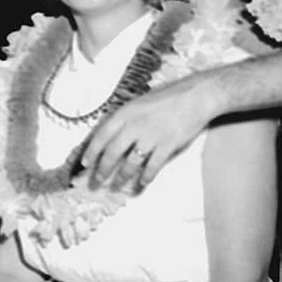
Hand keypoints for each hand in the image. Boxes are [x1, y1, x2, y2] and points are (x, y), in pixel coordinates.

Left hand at [80, 77, 219, 191]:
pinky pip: (152, 166)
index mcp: (126, 112)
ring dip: (122, 176)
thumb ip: (127, 118)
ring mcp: (151, 136)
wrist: (196, 96)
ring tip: (118, 184)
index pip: (102, 135)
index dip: (92, 151)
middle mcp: (135, 125)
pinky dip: (146, 177)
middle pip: (113, 152)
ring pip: (131, 163)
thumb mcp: (141, 102)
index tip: (85, 163)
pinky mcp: (167, 145)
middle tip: (98, 181)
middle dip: (103, 169)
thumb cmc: (168, 97)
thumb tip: (112, 136)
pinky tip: (141, 183)